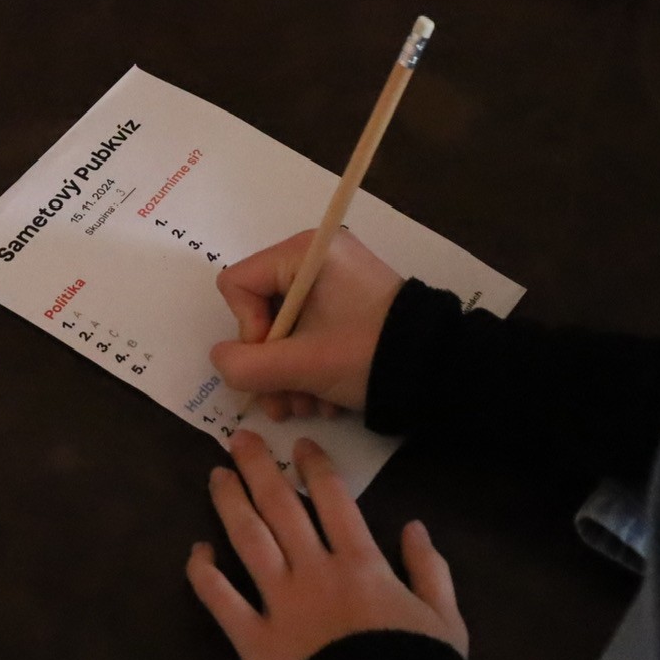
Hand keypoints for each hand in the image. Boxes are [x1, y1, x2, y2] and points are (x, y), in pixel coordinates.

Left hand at [187, 431, 466, 659]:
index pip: (333, 499)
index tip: (301, 445)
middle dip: (259, 467)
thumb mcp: (444, 619)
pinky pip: (219, 600)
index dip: (315, 466)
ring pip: (247, 539)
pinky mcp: (253, 641)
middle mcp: (314, 572)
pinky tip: (196, 551)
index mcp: (361, 564)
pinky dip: (203, 573)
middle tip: (240, 440)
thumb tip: (414, 526)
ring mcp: (279, 604)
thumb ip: (429, 569)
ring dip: (229, 503)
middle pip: (280, 506)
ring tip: (216, 476)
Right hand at [212, 228, 402, 421]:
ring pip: (284, 330)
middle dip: (269, 364)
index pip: (237, 285)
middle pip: (260, 312)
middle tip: (284, 403)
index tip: (273, 360)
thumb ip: (246, 365)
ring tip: (309, 407)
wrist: (439, 371)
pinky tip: (326, 398)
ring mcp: (334, 283)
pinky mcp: (349, 306)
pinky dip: (310, 368)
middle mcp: (316, 258)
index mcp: (304, 252)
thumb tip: (221, 360)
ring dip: (288, 375)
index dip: (246, 329)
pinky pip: (310, 333)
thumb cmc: (366, 354)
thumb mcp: (301, 364)